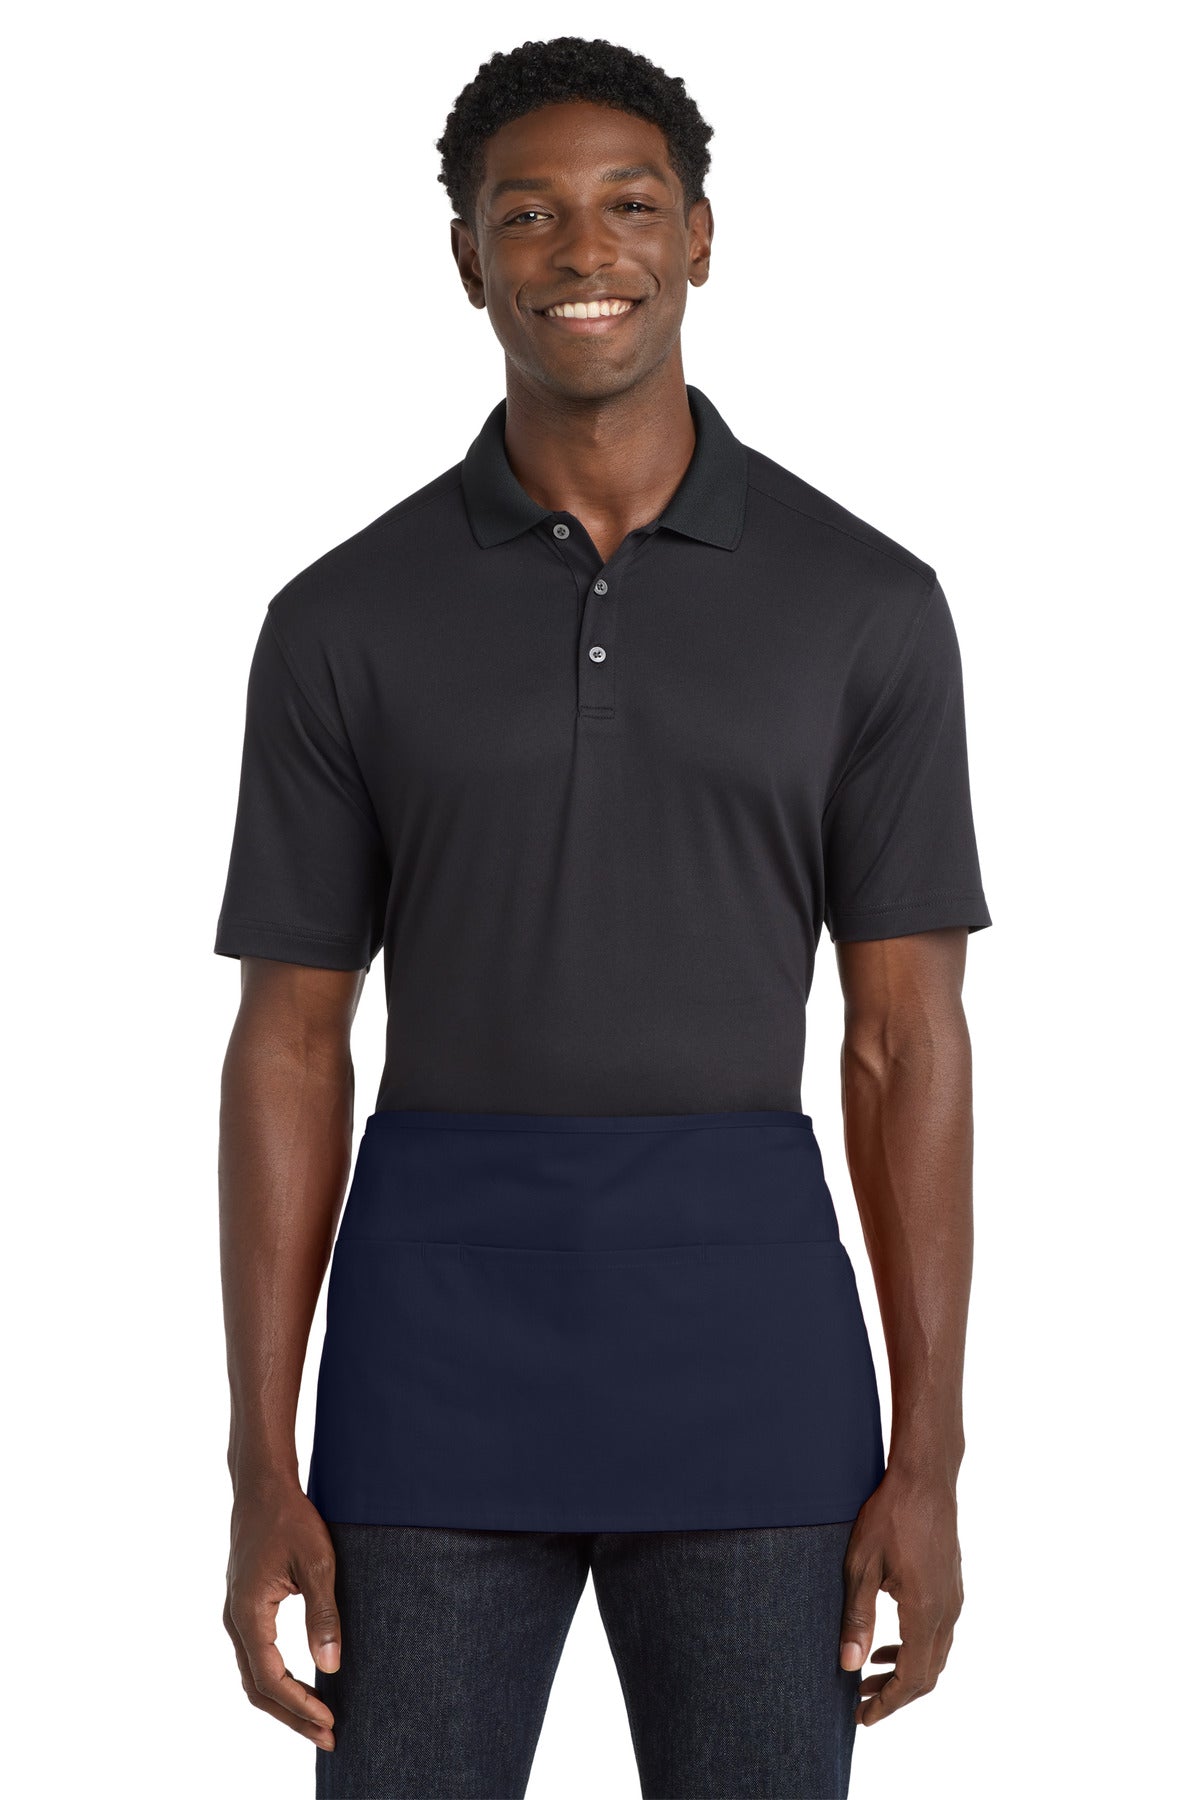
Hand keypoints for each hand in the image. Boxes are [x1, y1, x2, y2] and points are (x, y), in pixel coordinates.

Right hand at [224, 1479, 342, 1751]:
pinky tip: (303, 1686)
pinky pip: (256, 1658)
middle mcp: (235, 1620)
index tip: (329, 1719)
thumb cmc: (291, 1518)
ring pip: (255, 1676)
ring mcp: (237, 1615)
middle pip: (258, 1688)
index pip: (270, 1678)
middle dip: (292, 1716)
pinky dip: (278, 1681)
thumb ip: (323, 1615)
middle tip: (328, 1736)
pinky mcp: (246, 1609)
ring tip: (318, 1721)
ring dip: (285, 1702)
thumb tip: (331, 1665)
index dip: (299, 1704)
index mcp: (248, 1613)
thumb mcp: (318, 1563)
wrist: (262, 1487)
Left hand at [838, 1468, 962, 1725]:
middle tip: (861, 1704)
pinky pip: (939, 1634)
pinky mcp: (952, 1586)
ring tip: (870, 1676)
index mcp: (925, 1612)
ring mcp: (954, 1599)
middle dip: (895, 1695)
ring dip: (905, 1673)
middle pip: (928, 1674)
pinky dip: (915, 1650)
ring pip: (936, 1656)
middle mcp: (947, 1611)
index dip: (887, 1703)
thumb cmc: (889, 1515)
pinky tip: (890, 1643)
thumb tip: (848, 1665)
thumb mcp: (861, 1565)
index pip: (912, 1678)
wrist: (925, 1478)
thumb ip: (857, 1618)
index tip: (862, 1717)